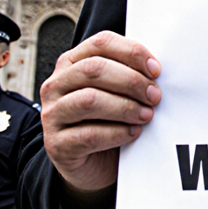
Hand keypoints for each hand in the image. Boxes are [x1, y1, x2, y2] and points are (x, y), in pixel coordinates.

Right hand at [40, 31, 161, 197]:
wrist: (94, 165)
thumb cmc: (108, 121)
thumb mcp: (116, 92)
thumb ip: (128, 75)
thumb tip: (155, 69)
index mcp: (71, 63)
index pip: (100, 43)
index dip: (131, 52)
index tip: (155, 70)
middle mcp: (55, 85)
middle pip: (94, 69)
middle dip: (131, 81)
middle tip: (154, 96)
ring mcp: (52, 114)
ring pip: (89, 100)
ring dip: (125, 107)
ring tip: (146, 115)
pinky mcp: (57, 145)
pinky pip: (89, 135)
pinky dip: (117, 133)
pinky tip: (133, 132)